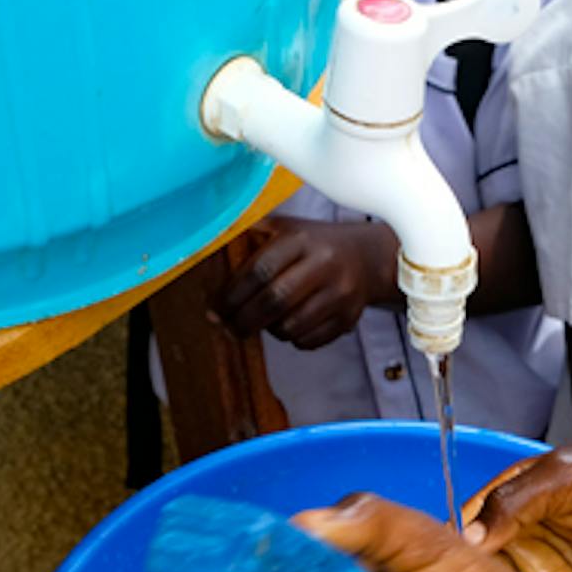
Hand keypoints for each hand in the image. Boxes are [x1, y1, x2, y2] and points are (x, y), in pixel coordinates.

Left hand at [215, 218, 397, 349]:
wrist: (367, 257)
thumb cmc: (312, 244)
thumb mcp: (285, 230)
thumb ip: (250, 240)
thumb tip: (204, 264)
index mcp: (302, 239)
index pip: (260, 270)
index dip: (231, 294)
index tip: (214, 309)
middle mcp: (325, 264)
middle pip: (275, 302)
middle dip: (244, 320)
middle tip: (228, 328)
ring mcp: (341, 293)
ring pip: (292, 326)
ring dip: (269, 330)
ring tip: (262, 322)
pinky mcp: (349, 318)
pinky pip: (309, 341)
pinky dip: (292, 339)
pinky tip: (288, 325)